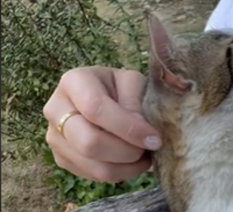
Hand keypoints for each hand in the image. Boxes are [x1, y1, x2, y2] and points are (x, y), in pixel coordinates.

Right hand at [43, 66, 160, 182]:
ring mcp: (54, 137)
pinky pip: (92, 175)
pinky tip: (131, 161)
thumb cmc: (120, 86)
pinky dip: (119, 173)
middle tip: (150, 147)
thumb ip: (135, 104)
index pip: (96, 109)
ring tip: (145, 156)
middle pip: (89, 143)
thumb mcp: (132, 82)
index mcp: (73, 82)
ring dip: (127, 167)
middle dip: (127, 151)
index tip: (154, 138)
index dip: (128, 128)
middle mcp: (55, 109)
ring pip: (93, 165)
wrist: (105, 96)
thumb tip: (141, 136)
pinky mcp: (61, 158)